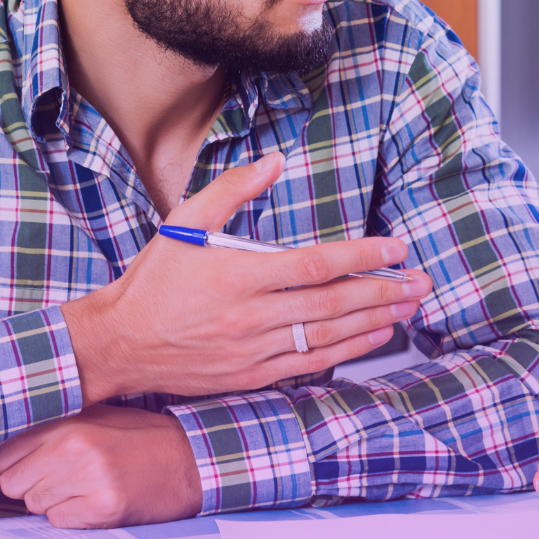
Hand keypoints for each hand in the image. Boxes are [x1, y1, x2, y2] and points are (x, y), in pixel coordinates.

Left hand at [0, 404, 199, 528]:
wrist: (191, 460)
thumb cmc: (140, 438)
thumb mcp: (96, 416)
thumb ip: (50, 426)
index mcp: (68, 421)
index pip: (0, 452)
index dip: (7, 462)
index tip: (20, 465)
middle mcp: (73, 447)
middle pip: (11, 483)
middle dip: (30, 484)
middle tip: (60, 477)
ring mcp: (88, 478)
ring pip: (34, 504)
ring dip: (52, 501)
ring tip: (84, 486)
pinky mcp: (103, 508)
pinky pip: (58, 521)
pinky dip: (72, 517)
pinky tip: (95, 501)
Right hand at [61, 152, 430, 401]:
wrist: (117, 344)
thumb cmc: (152, 281)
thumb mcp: (183, 223)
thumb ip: (231, 190)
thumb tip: (273, 162)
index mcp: (236, 276)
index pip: (314, 266)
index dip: (360, 258)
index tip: (396, 249)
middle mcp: (249, 317)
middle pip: (332, 304)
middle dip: (383, 291)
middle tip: (421, 281)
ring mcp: (252, 351)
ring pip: (328, 337)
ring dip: (374, 322)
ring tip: (409, 306)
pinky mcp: (251, 375)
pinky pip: (310, 364)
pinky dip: (347, 352)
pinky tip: (374, 338)